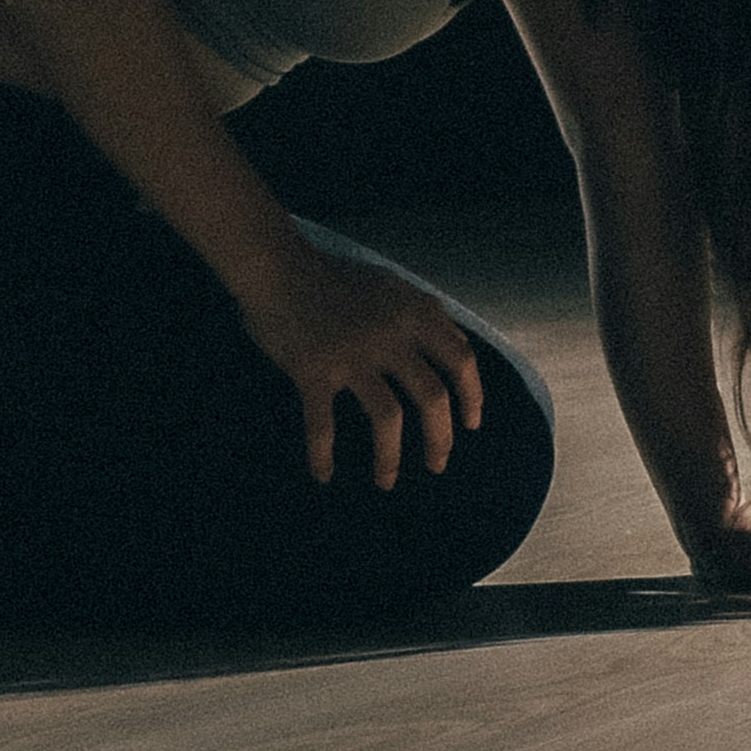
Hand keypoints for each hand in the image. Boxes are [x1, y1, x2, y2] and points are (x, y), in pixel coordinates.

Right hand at [236, 247, 484, 488]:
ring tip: (387, 483)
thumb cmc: (334, 276)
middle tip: (438, 464)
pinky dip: (322, 455)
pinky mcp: (314, 371)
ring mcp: (353, 356)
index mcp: (415, 314)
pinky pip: (322, 425)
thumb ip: (426, 314)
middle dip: (440, 438)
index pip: (461, 360)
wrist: (278, 267)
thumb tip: (459, 343)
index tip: (471, 424)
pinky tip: (323, 475)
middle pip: (432, 397)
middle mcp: (391, 337)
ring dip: (390, 458)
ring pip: (387, 418)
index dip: (472, 396)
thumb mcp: (393, 285)